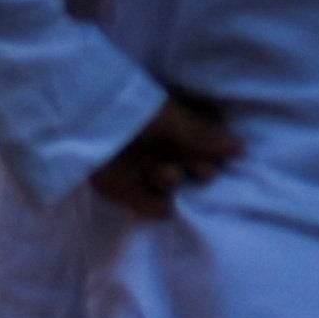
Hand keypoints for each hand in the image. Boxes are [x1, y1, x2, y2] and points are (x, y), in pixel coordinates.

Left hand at [88, 90, 237, 215]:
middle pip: (192, 167)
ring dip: (172, 181)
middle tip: (197, 168)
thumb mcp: (168, 119)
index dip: (212, 152)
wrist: (77, 118)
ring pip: (170, 185)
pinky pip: (148, 205)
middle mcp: (161, 148)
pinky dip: (154, 207)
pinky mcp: (121, 189)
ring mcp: (141, 169)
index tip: (219, 156)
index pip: (205, 145)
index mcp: (173, 125)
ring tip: (165, 172)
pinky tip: (163, 206)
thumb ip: (202, 136)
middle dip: (198, 169)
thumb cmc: (128, 110)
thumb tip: (241, 150)